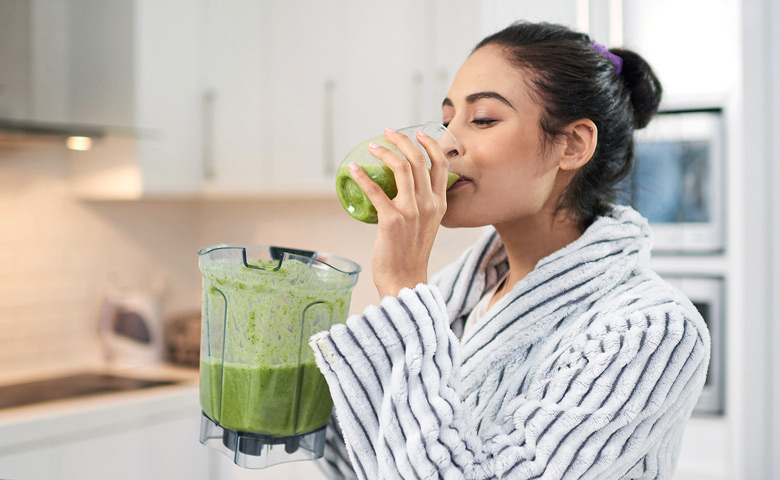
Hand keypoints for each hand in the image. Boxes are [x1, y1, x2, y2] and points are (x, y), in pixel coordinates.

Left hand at [348, 127, 449, 297]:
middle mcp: (429, 205)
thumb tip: (405, 189)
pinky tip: (353, 170)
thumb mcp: (427, 225)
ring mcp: (411, 212)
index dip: (430, 144)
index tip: (416, 133)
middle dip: (402, 140)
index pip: (442, 164)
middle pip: (418, 160)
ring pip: (401, 168)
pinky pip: (375, 191)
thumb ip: (422, 206)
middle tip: (388, 132)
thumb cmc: (411, 254)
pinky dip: (362, 177)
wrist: (405, 280)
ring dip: (384, 152)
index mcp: (440, 204)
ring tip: (372, 147)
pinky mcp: (391, 221)